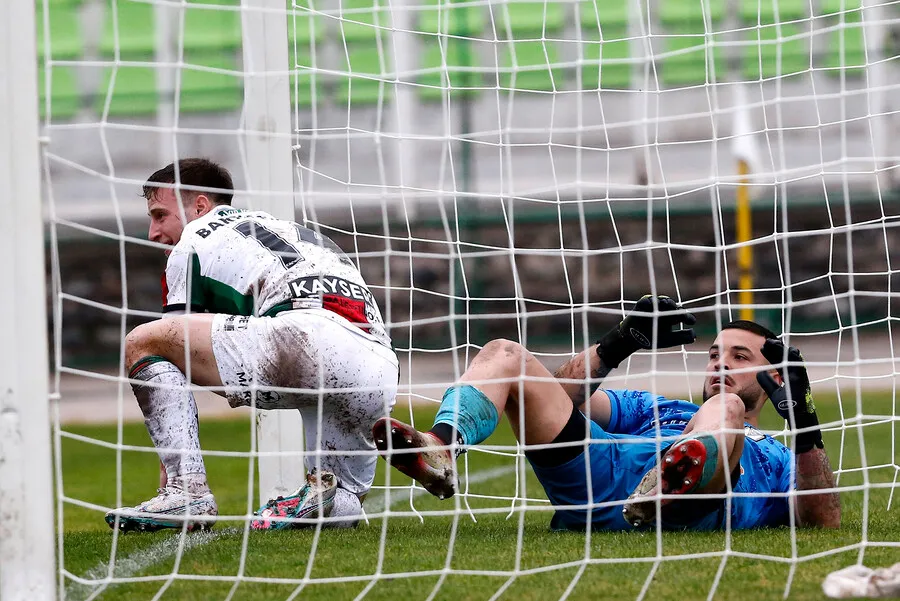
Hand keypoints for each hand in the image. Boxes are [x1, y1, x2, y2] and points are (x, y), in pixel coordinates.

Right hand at [595, 295, 695, 368]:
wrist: (632, 339)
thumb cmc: (651, 338)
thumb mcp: (668, 340)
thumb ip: (681, 337)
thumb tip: (694, 334)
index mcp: (671, 318)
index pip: (682, 314)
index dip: (687, 317)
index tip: (692, 322)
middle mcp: (664, 310)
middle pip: (673, 306)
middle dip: (677, 308)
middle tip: (680, 312)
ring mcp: (652, 307)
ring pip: (661, 301)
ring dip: (665, 302)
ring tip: (667, 304)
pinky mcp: (641, 305)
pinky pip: (645, 301)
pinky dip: (648, 302)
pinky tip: (649, 304)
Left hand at [756, 338, 822, 452]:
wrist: (799, 419)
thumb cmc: (788, 405)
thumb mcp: (774, 393)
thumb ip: (768, 382)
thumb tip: (759, 372)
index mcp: (789, 376)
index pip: (779, 361)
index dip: (772, 353)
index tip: (763, 346)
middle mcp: (796, 375)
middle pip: (787, 358)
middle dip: (778, 349)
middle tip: (767, 341)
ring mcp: (801, 378)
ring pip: (796, 361)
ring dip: (786, 351)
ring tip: (776, 344)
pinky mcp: (804, 383)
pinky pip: (801, 370)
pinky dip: (797, 360)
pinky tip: (792, 352)